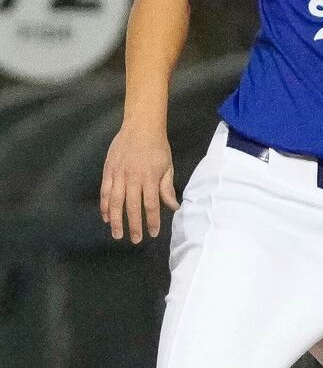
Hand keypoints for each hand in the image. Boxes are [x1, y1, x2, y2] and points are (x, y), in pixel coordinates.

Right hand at [100, 123, 178, 243]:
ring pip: (115, 202)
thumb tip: (174, 207)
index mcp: (150, 178)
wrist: (141, 127)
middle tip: (134, 240)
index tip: (153, 234)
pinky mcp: (108, 171)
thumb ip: (167, 188)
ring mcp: (118, 175)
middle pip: (132, 207)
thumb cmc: (158, 147)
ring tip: (117, 234)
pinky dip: (104, 206)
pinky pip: (104, 192)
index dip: (152, 221)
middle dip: (133, 226)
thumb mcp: (167, 166)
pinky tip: (106, 217)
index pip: (151, 205)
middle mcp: (133, 179)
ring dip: (116, 220)